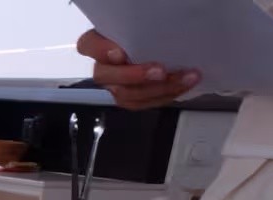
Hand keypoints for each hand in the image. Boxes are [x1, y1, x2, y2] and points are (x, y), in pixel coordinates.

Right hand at [77, 30, 198, 108]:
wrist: (163, 46)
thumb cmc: (152, 32)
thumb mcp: (145, 24)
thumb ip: (141, 28)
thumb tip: (156, 26)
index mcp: (99, 42)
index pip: (88, 45)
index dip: (101, 51)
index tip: (120, 53)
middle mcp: (103, 65)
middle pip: (106, 76)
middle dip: (135, 76)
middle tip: (160, 71)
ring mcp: (114, 84)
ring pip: (125, 94)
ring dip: (157, 89)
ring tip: (184, 79)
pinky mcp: (129, 97)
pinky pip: (140, 103)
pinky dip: (162, 96)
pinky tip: (181, 87)